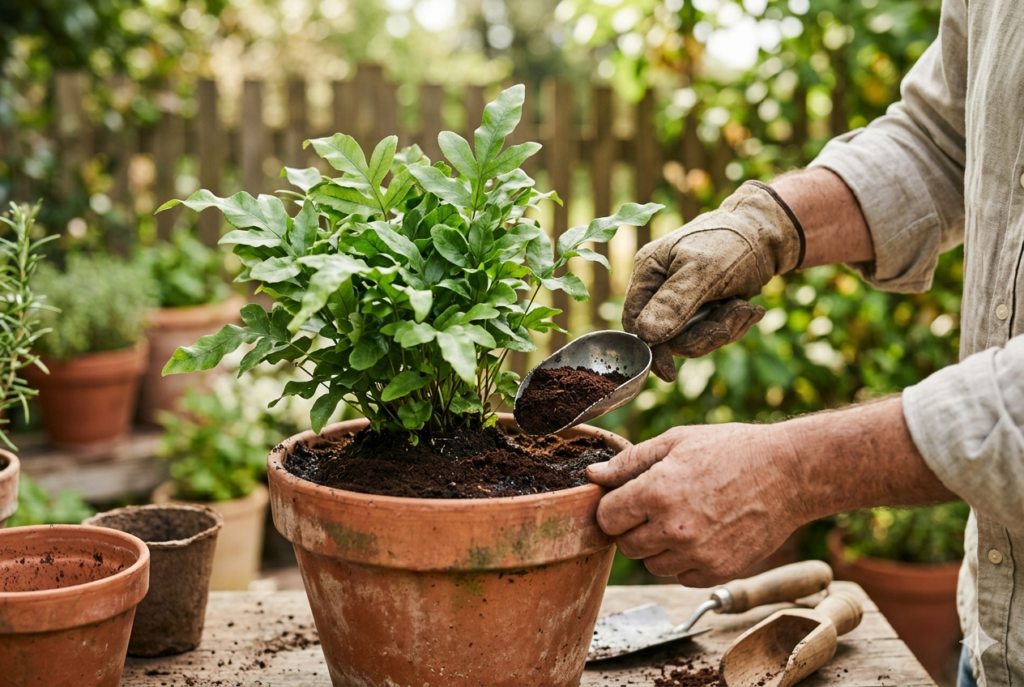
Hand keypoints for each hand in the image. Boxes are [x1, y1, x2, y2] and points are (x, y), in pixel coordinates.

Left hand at [586, 422, 804, 586]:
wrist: (787, 473)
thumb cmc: (731, 450)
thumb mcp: (676, 441)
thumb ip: (628, 462)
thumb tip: (592, 474)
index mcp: (656, 493)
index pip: (606, 518)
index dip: (613, 508)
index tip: (627, 500)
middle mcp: (673, 529)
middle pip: (624, 545)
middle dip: (633, 527)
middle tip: (656, 507)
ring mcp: (696, 555)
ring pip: (651, 564)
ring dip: (657, 546)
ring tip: (682, 518)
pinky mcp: (717, 572)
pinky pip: (680, 576)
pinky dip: (683, 561)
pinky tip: (701, 534)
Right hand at [623, 182, 802, 380]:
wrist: (769, 234)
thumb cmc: (732, 242)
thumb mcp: (703, 271)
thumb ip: (673, 303)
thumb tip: (646, 336)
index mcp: (648, 274)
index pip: (635, 322)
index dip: (651, 349)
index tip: (669, 372)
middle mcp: (660, 290)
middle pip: (667, 338)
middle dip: (703, 335)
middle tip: (729, 322)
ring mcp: (683, 302)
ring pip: (693, 340)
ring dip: (724, 329)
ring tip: (745, 308)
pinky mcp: (705, 310)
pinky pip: (712, 335)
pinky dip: (734, 325)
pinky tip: (748, 308)